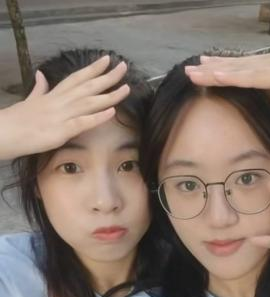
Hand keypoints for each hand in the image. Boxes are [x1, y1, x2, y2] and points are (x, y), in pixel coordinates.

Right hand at [0, 55, 129, 160]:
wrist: (3, 132)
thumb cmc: (17, 120)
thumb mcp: (30, 101)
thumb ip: (39, 89)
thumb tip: (41, 75)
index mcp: (53, 95)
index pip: (76, 78)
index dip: (92, 69)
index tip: (107, 59)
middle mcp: (60, 102)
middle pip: (87, 87)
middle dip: (107, 77)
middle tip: (124, 68)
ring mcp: (61, 116)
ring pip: (89, 103)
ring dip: (109, 96)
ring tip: (125, 89)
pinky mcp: (60, 131)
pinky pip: (82, 123)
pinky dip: (97, 117)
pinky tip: (111, 112)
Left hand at [185, 30, 269, 91]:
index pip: (245, 63)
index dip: (223, 64)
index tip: (204, 63)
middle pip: (236, 66)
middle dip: (211, 69)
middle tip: (187, 70)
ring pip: (238, 71)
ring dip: (213, 73)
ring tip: (191, 74)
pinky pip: (250, 78)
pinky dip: (230, 77)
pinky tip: (213, 75)